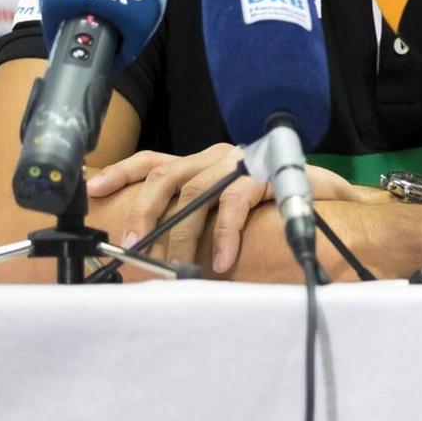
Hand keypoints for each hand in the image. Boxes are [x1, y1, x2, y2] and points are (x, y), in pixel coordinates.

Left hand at [86, 145, 360, 273]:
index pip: (154, 161)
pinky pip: (235, 204)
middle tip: (132, 244)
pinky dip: (224, 235)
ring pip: (195, 191)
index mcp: (203, 162)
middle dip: (143, 208)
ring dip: (181, 231)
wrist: (329, 198)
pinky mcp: (265, 176)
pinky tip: (221, 261)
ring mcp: (241, 163)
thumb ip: (199, 216)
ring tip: (176, 264)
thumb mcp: (227, 206)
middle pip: (166, 174)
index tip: (92, 190)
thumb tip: (157, 249)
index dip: (121, 173)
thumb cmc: (274, 206)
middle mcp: (217, 157)